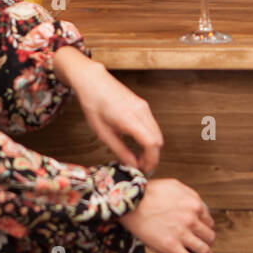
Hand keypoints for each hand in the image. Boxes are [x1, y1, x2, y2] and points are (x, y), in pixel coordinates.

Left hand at [53, 47, 162, 174]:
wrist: (93, 81)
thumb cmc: (93, 104)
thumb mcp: (103, 133)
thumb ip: (120, 150)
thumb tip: (132, 165)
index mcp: (130, 119)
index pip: (152, 144)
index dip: (151, 161)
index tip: (143, 170)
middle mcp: (141, 112)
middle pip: (158, 140)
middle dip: (152, 157)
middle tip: (140, 167)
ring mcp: (144, 107)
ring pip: (157, 133)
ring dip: (152, 148)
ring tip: (137, 157)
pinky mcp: (143, 105)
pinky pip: (152, 126)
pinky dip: (149, 138)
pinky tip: (137, 144)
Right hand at [118, 178, 215, 252]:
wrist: (132, 202)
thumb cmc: (149, 192)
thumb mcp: (175, 185)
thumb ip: (190, 194)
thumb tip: (198, 205)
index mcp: (194, 204)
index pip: (208, 220)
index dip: (205, 227)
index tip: (202, 232)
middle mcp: (192, 219)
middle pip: (209, 235)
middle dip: (208, 241)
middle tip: (204, 245)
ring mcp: (182, 234)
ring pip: (204, 250)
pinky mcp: (172, 247)